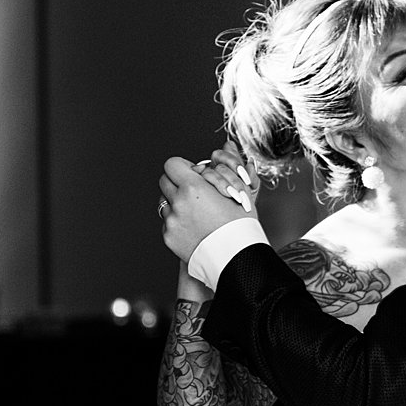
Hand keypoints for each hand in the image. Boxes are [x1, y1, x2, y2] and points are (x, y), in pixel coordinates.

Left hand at [159, 147, 253, 262]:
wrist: (237, 260)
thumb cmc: (241, 227)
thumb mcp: (239, 191)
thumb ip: (228, 167)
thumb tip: (228, 145)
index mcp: (193, 188)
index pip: (172, 164)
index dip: (183, 167)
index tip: (193, 174)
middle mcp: (178, 203)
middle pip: (164, 181)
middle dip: (177, 183)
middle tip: (193, 192)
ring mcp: (171, 221)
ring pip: (164, 202)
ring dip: (176, 203)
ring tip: (195, 212)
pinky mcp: (169, 237)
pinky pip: (167, 223)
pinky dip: (177, 222)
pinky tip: (194, 228)